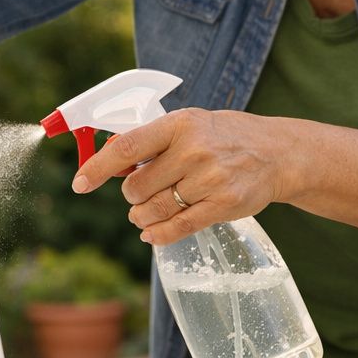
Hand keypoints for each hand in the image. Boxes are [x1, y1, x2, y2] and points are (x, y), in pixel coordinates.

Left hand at [69, 108, 302, 245]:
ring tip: (145, 213)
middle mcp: (194, 150)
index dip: (97, 168)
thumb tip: (109, 161)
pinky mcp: (223, 205)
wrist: (277, 153)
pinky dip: (159, 234)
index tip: (80, 183)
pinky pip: (178, 227)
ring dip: (142, 216)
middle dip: (131, 196)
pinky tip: (152, 233)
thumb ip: (154, 142)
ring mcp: (210, 179)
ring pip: (155, 210)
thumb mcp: (190, 125)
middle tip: (139, 194)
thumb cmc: (225, 137)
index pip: (127, 147)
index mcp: (180, 124)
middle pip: (137, 186)